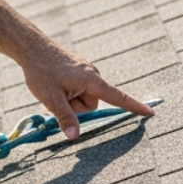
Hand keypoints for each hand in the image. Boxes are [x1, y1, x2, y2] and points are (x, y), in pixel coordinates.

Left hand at [20, 48, 154, 139]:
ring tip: (52, 90)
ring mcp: (84, 72)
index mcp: (92, 80)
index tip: (151, 113)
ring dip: (67, 101)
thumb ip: (66, 118)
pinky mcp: (77, 71)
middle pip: (90, 105)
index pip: (118, 98)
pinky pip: (75, 90)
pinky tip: (52, 85)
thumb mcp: (51, 99)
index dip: (135, 107)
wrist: (31, 47)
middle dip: (74, 107)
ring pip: (81, 99)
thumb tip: (75, 136)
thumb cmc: (42, 71)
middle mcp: (92, 75)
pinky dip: (65, 93)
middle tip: (56, 98)